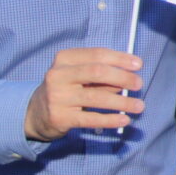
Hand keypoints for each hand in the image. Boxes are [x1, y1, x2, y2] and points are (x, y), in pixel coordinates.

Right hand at [23, 48, 143, 140]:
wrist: (36, 113)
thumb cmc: (67, 88)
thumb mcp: (79, 76)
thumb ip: (102, 75)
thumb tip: (130, 77)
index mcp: (64, 59)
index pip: (97, 54)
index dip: (120, 58)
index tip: (139, 64)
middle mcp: (58, 75)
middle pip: (97, 72)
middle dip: (122, 77)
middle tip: (139, 84)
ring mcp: (57, 97)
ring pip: (96, 98)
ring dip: (122, 102)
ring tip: (139, 106)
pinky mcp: (60, 117)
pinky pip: (90, 118)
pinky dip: (110, 119)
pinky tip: (125, 120)